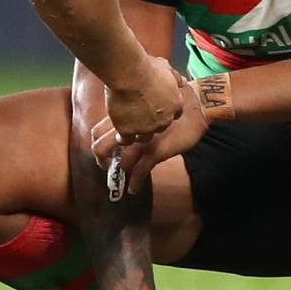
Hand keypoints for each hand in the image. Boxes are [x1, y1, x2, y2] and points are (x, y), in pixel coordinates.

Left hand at [93, 83, 210, 194]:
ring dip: (120, 172)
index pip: (97, 131)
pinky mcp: (155, 151)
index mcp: (124, 116)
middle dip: (101, 160)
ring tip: (121, 177)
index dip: (95, 142)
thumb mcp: (147, 103)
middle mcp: (129, 128)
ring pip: (120, 162)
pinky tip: (133, 190)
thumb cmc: (172, 100)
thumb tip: (126, 121)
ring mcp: (141, 141)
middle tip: (105, 166)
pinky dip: (135, 183)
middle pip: (101, 147)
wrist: (195, 104)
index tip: (100, 149)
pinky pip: (140, 172)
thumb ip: (134, 113)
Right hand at [103, 56, 184, 141]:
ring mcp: (146, 127)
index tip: (157, 107)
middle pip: (160, 127)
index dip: (165, 111)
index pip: (175, 114)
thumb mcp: (166, 68)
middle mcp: (163, 120)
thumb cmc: (146, 68)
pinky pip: (127, 139)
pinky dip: (123, 137)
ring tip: (130, 126)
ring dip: (138, 132)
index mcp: (175, 104)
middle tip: (142, 115)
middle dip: (152, 122)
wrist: (129, 74)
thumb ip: (174, 77)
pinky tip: (119, 133)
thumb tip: (180, 80)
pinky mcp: (128, 130)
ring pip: (144, 137)